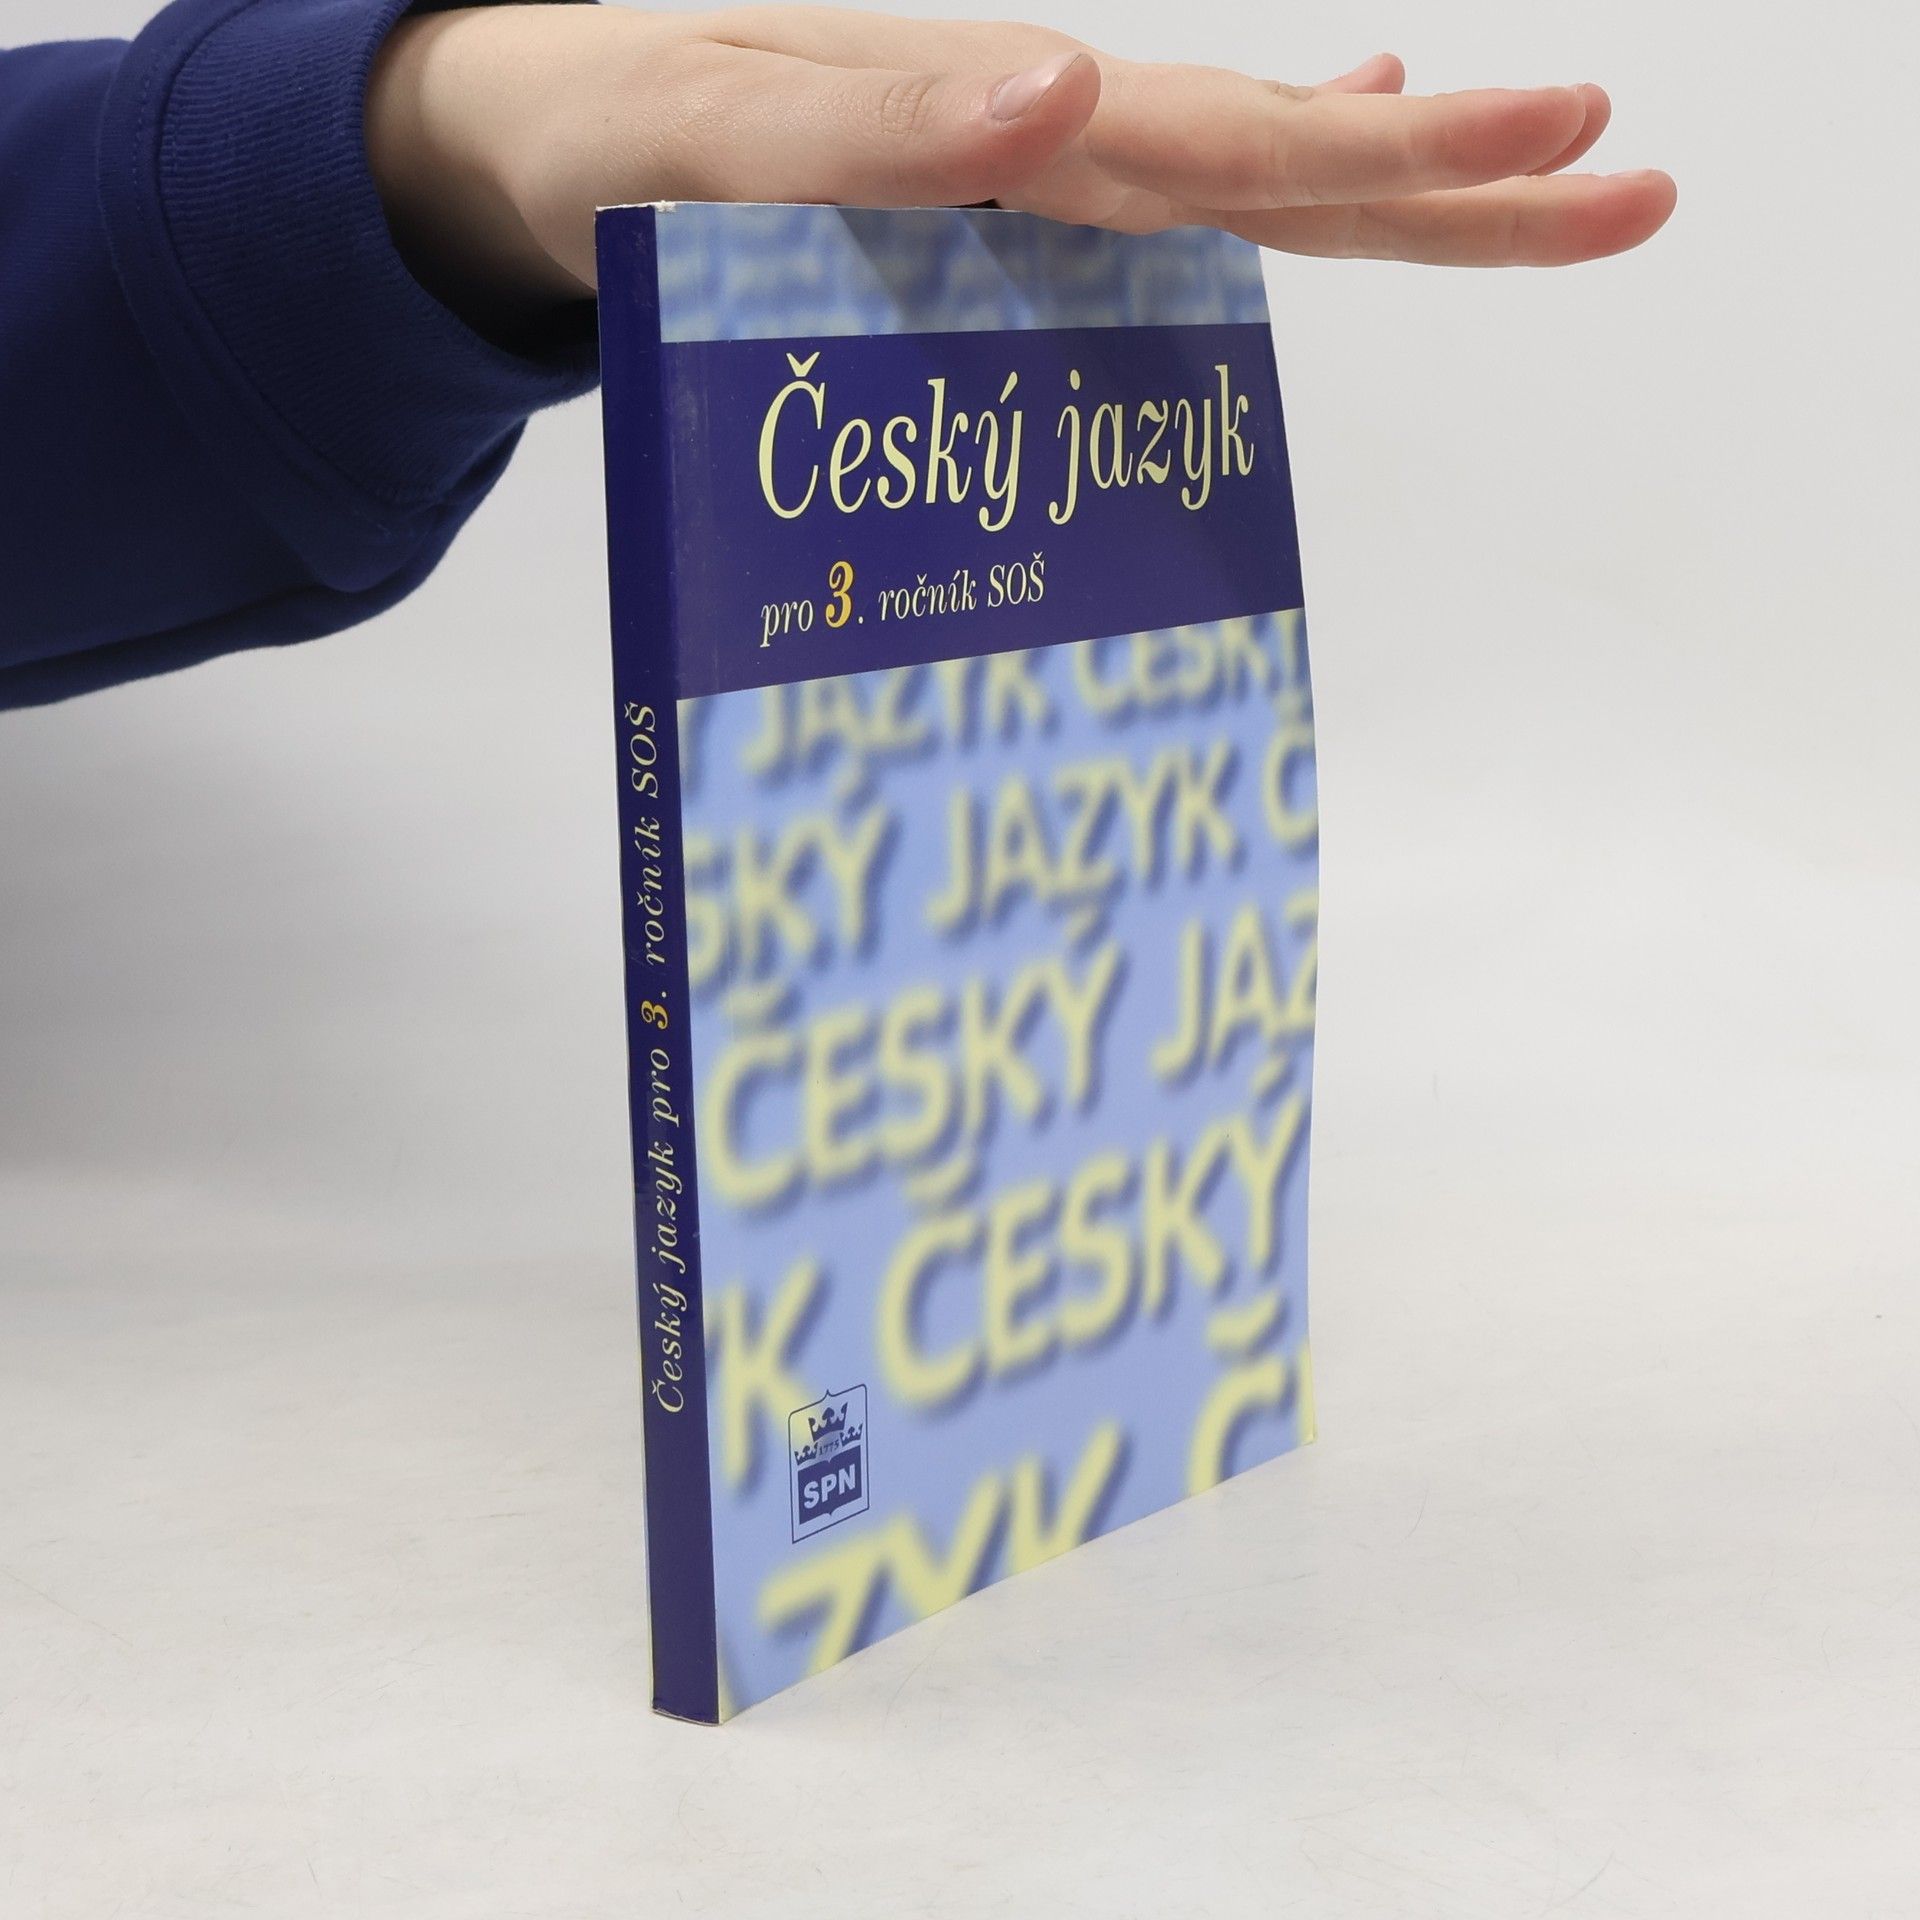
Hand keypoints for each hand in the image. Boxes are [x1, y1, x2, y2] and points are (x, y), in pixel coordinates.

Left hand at [367, 4, 1676, 330]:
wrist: (518, 136)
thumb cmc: (599, 137)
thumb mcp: (714, 129)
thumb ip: (876, 124)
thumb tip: (1069, 84)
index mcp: (1001, 128)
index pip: (1241, 151)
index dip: (1408, 168)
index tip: (1566, 150)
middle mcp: (1038, 140)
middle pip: (1278, 164)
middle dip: (1454, 182)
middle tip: (1633, 183)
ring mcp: (1022, 166)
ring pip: (1236, 181)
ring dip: (1391, 185)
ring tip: (1550, 176)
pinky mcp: (986, 198)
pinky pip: (1140, 198)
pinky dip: (1246, 173)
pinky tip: (1329, 139)